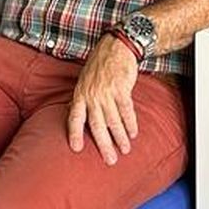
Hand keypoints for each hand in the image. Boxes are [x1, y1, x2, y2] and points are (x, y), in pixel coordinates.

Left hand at [67, 36, 139, 165]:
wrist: (115, 47)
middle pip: (97, 125)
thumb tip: (77, 117)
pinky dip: (131, 123)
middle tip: (110, 160)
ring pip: (114, 121)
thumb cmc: (99, 65)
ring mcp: (107, 92)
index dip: (74, 133)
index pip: (75, 117)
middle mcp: (92, 95)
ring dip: (120, 137)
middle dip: (104, 145)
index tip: (75, 149)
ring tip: (125, 150)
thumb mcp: (84, 80)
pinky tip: (134, 133)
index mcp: (80, 94)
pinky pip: (127, 110)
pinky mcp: (121, 89)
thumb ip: (82, 99)